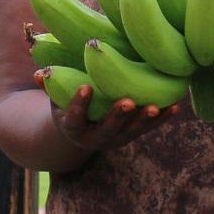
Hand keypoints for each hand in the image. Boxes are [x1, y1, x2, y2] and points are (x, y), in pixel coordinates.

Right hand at [36, 69, 181, 153]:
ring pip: (131, 132)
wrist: (79, 130)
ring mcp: (116, 138)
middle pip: (107, 130)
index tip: (85, 87)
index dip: (79, 104)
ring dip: (144, 120)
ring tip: (155, 106)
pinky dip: (162, 118)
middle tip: (127, 102)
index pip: (74, 118)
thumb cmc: (66, 103)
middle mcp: (95, 137)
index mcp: (73, 127)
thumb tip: (38, 74)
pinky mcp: (132, 134)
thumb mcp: (55, 97)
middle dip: (118, 117)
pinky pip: (148, 128)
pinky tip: (175, 106)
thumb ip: (50, 85)